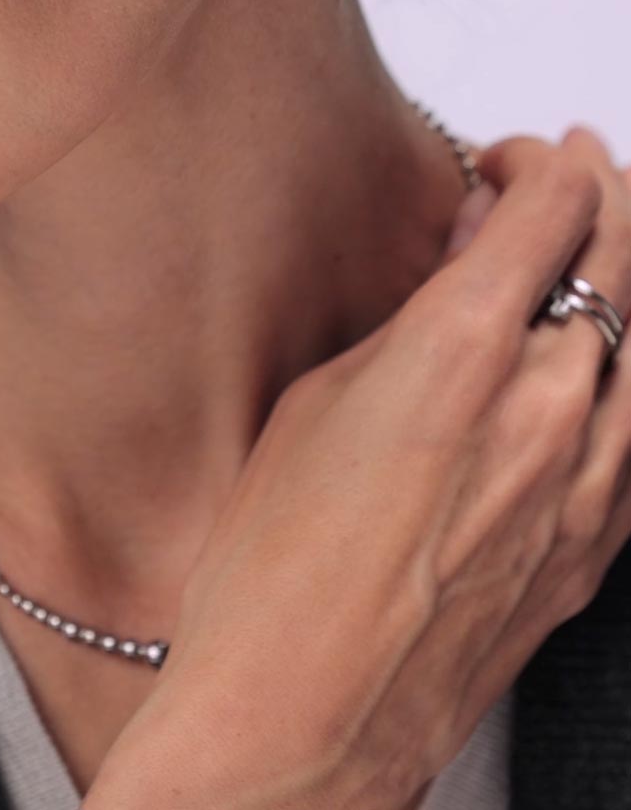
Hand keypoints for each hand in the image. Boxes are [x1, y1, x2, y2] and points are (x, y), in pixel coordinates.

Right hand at [84, 127, 630, 809]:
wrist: (305, 716)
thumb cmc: (279, 568)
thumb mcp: (322, 397)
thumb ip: (416, 315)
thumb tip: (471, 252)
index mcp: (464, 351)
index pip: (557, 204)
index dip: (544, 160)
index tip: (517, 161)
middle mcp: (546, 408)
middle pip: (621, 255)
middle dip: (601, 192)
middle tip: (572, 173)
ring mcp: (586, 484)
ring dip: (619, 279)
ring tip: (588, 257)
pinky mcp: (597, 547)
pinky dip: (622, 373)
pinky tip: (592, 366)